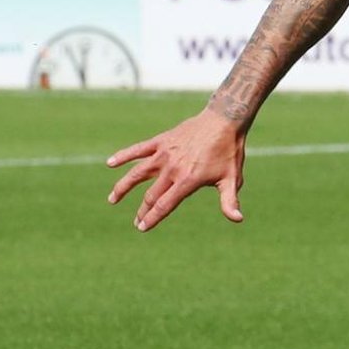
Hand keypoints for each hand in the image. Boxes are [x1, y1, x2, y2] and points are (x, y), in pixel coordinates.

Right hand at [106, 111, 246, 232]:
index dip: (152, 218)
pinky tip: (110, 163)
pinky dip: (123, 156)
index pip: (165, 204)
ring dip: (123, 187)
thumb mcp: (232, 179)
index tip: (142, 228)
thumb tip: (237, 219)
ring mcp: (164, 154)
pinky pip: (138, 149)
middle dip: (143, 210)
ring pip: (137, 174)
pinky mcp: (161, 141)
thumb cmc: (229, 152)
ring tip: (112, 200)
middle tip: (137, 221)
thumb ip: (229, 201)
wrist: (224, 120)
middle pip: (151, 195)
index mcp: (188, 180)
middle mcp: (172, 168)